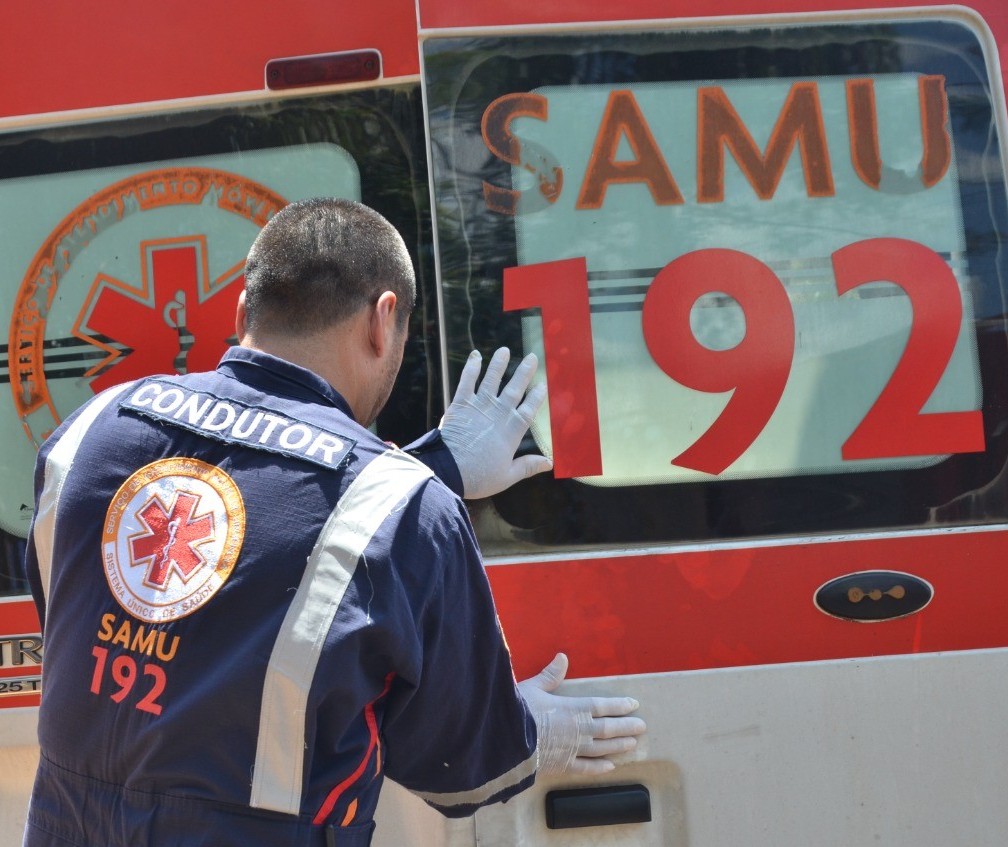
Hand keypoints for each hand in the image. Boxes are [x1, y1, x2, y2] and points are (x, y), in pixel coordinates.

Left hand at [440, 348, 552, 499]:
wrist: (448, 471)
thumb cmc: (479, 476)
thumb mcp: (507, 476)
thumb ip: (528, 466)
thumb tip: (549, 462)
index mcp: (512, 431)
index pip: (529, 409)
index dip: (537, 396)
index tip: (543, 384)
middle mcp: (498, 414)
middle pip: (515, 389)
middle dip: (524, 372)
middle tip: (532, 357)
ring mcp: (479, 407)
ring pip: (492, 380)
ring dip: (498, 365)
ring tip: (504, 350)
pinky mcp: (460, 404)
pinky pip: (467, 382)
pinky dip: (471, 368)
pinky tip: (476, 356)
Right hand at [518, 653, 645, 775]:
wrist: (506, 741)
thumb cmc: (519, 711)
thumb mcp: (534, 687)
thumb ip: (550, 675)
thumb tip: (562, 656)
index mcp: (573, 708)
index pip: (603, 705)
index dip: (619, 705)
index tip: (634, 705)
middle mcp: (579, 730)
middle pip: (608, 728)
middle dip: (626, 726)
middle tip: (642, 726)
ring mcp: (573, 750)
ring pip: (602, 748)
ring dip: (618, 746)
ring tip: (632, 744)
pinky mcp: (563, 766)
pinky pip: (586, 768)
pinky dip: (600, 767)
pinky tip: (610, 767)